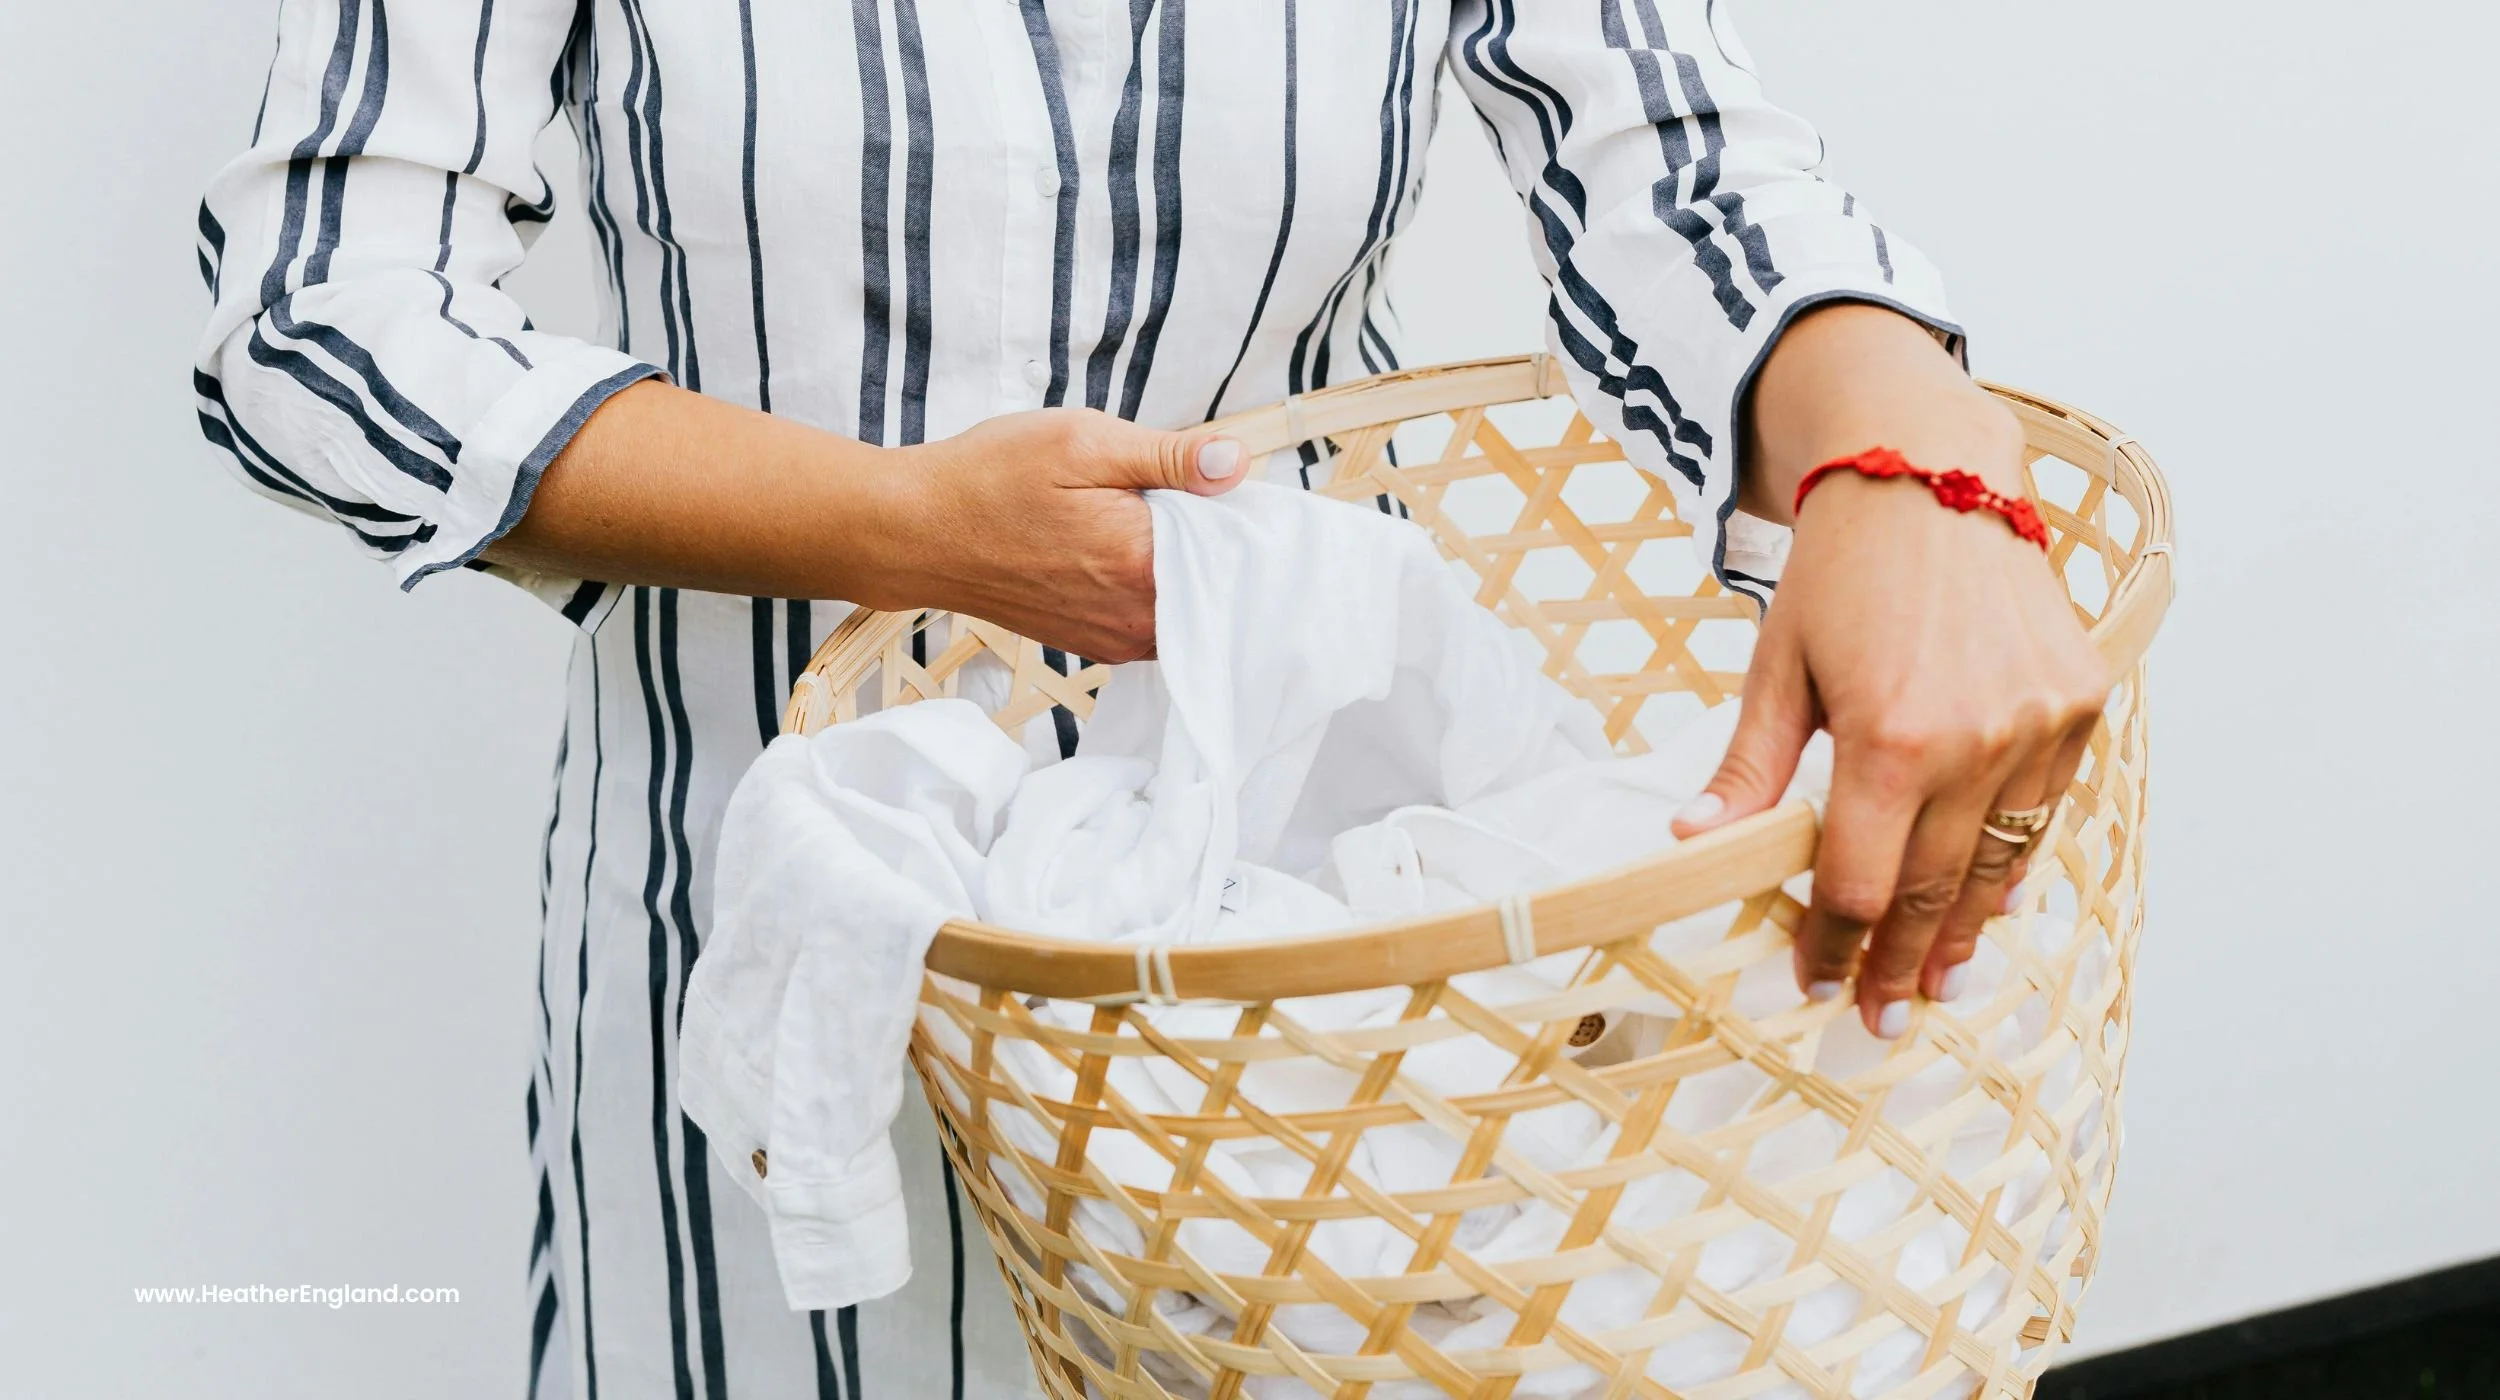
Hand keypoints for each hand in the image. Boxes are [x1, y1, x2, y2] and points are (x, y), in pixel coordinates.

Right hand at [874, 408, 1245, 661]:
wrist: (916, 533)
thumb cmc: (990, 478)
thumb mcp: (1082, 442)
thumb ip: (1169, 457)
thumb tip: (1236, 463)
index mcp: (1143, 559)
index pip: (1234, 542)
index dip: (1233, 505)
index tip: (1212, 479)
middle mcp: (1137, 615)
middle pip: (1217, 578)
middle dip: (1211, 537)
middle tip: (1173, 492)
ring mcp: (1117, 639)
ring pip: (1188, 602)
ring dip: (1182, 565)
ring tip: (1142, 520)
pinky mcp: (1096, 645)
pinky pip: (1155, 620)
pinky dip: (1155, 587)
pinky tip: (1122, 551)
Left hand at [1670, 304, 2111, 1038]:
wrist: (1933, 473)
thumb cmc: (1843, 570)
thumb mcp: (1778, 666)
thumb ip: (1749, 767)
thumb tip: (1696, 845)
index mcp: (1889, 740)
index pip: (1857, 882)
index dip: (1834, 943)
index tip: (1816, 980)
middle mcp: (1975, 742)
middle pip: (1930, 890)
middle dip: (1902, 962)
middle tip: (1885, 1019)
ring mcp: (2038, 724)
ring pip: (1998, 861)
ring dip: (1965, 930)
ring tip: (1939, 981)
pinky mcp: (2078, 702)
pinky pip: (2045, 808)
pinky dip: (2017, 860)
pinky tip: (1993, 901)